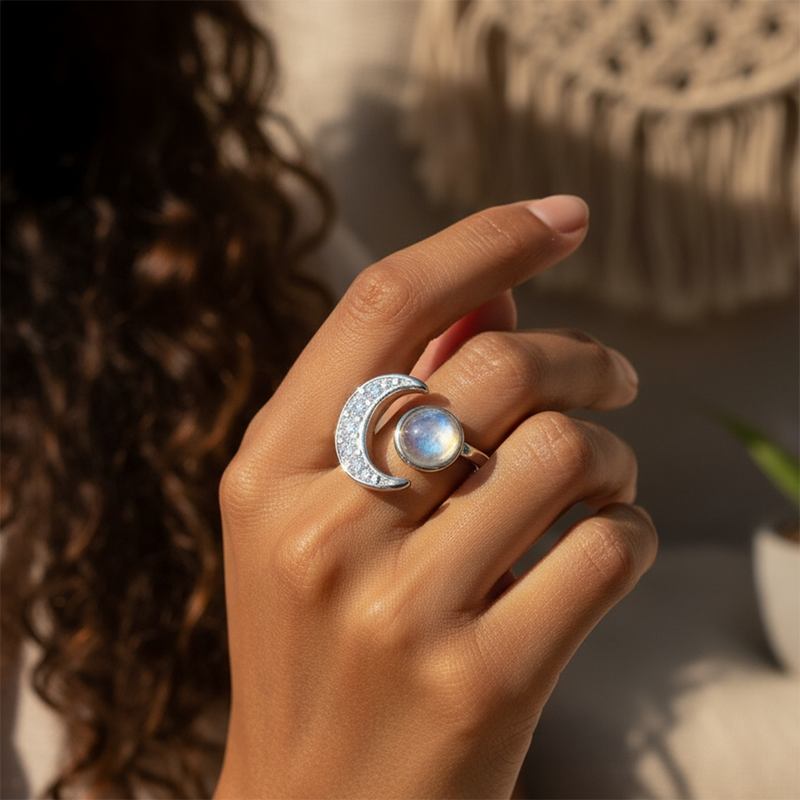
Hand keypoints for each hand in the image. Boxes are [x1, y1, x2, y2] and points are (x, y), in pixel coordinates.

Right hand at [214, 196, 656, 799]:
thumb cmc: (319, 647)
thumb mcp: (314, 517)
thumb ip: (393, 395)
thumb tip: (493, 291)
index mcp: (268, 473)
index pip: (382, 303)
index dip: (481, 239)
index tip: (562, 214)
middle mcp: (322, 530)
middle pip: (493, 366)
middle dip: (582, 355)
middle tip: (611, 375)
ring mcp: (396, 611)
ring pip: (560, 452)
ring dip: (610, 452)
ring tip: (603, 478)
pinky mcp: (479, 683)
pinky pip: (603, 552)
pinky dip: (629, 534)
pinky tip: (606, 549)